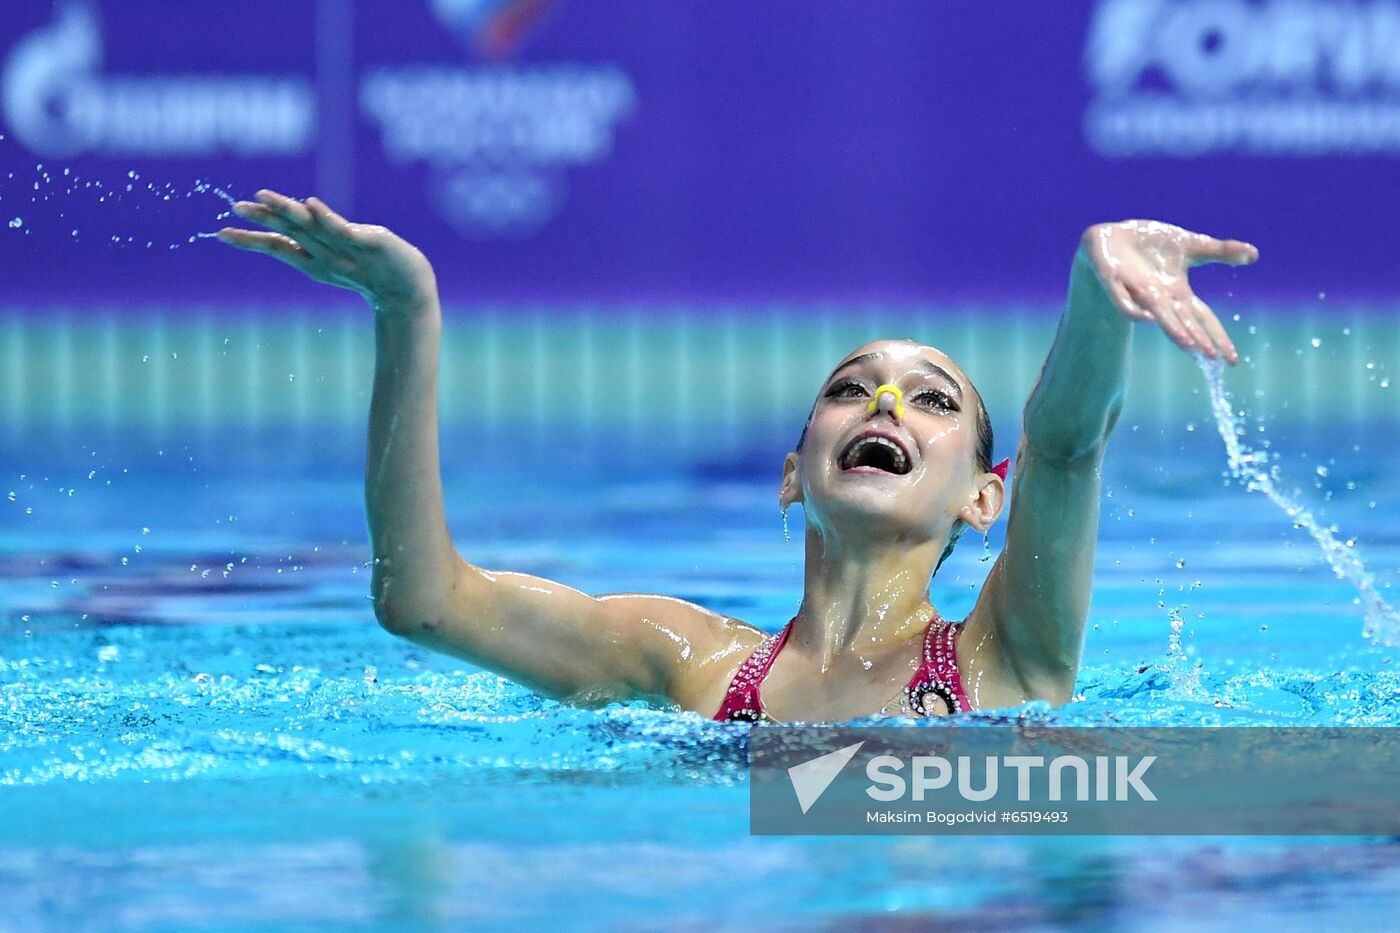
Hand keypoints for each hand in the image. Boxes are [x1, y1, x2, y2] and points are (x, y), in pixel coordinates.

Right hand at [218, 190, 436, 315]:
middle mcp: (326, 256)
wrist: (409, 290)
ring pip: (311, 228)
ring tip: (263, 195)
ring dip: (287, 211)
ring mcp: (347, 250)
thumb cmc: (374, 274)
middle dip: (263, 220)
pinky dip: (326, 218)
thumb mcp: (339, 260)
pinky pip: (344, 230)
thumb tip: (294, 227)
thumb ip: (317, 244)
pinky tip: (309, 204)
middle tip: (235, 209)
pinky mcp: (369, 243)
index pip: (277, 246)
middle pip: (289, 233)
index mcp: (314, 261)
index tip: (220, 233)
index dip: (250, 239)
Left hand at [1080, 220, 1257, 364]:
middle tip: (1211, 358)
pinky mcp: (1113, 281)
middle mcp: (1159, 298)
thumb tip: (1254, 254)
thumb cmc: (1152, 247)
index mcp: (1178, 293)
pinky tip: (1144, 317)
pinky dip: (1132, 308)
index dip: (1217, 337)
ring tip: (1187, 344)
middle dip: (1197, 338)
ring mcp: (1135, 291)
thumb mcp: (1191, 246)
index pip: (1202, 318)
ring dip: (1172, 329)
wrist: (1111, 239)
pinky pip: (1121, 299)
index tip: (1231, 360)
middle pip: (1182, 321)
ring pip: (1157, 314)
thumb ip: (1220, 252)